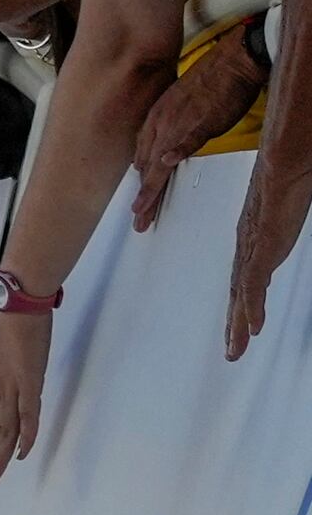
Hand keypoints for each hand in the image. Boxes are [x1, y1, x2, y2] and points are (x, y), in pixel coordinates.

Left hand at [0, 304, 52, 488]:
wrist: (19, 303)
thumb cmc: (16, 323)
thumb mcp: (11, 353)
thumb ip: (13, 371)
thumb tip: (19, 382)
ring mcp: (14, 387)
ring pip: (4, 431)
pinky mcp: (30, 382)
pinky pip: (27, 415)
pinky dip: (25, 436)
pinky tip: (20, 455)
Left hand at [131, 41, 262, 225]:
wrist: (229, 64)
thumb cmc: (207, 86)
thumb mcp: (177, 109)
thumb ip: (165, 131)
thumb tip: (159, 154)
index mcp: (155, 121)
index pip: (143, 160)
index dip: (141, 186)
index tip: (138, 206)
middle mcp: (161, 124)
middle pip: (147, 167)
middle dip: (143, 197)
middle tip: (138, 221)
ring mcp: (178, 122)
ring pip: (160, 160)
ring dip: (152, 187)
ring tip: (144, 211)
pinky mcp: (201, 120)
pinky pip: (186, 138)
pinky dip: (176, 151)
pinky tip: (166, 165)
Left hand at [231, 140, 311, 363]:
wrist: (282, 162)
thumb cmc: (283, 180)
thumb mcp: (280, 213)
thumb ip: (277, 227)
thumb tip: (279, 230)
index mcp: (251, 240)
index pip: (243, 280)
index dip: (240, 306)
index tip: (238, 327)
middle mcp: (248, 247)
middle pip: (238, 293)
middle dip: (234, 325)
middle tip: (232, 351)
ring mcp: (254, 248)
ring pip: (242, 294)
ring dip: (239, 324)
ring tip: (236, 349)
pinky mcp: (263, 246)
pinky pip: (254, 283)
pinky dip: (252, 307)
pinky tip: (253, 327)